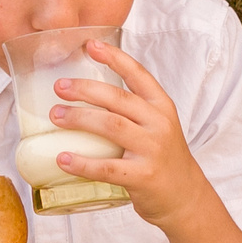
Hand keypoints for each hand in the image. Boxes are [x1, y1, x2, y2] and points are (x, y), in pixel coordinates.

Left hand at [43, 41, 215, 228]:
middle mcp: (159, 124)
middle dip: (85, 89)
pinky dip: (82, 163)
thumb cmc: (163, 159)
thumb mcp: (157, 126)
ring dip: (79, 118)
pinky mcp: (143, 177)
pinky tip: (63, 159)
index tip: (90, 45)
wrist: (186, 197)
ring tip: (56, 115)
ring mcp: (153, 150)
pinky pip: (107, 168)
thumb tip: (86, 92)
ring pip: (111, 126)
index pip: (138, 75)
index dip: (114, 58)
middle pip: (118, 99)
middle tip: (59, 87)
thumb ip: (132, 110)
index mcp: (161, 107)